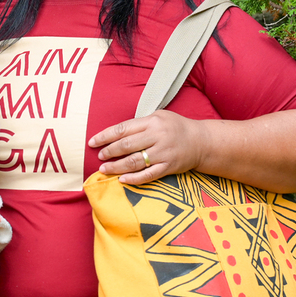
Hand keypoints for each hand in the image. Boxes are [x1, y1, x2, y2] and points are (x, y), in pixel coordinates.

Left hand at [87, 110, 206, 184]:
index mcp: (152, 121)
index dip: (105, 136)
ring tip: (104, 169)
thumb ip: (139, 124)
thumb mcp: (158, 117)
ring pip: (135, 161)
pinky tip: (122, 180)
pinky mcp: (169, 167)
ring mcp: (164, 153)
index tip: (92, 142)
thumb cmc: (175, 127)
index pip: (122, 129)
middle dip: (109, 152)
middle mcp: (157, 136)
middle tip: (99, 156)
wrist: (202, 141)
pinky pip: (148, 175)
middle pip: (126, 146)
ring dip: (117, 166)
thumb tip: (114, 134)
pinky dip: (134, 179)